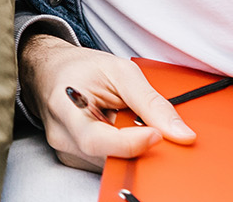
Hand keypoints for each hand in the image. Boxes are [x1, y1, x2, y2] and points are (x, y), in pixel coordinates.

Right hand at [20, 34, 196, 169]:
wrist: (50, 71)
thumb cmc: (80, 68)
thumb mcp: (120, 71)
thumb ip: (151, 102)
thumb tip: (182, 134)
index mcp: (65, 106)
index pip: (96, 140)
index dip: (130, 144)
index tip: (157, 134)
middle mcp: (62, 135)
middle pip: (109, 156)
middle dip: (138, 145)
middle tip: (150, 125)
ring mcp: (67, 150)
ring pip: (112, 163)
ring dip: (130, 148)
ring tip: (126, 119)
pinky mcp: (75, 159)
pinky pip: (107, 163)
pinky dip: (121, 150)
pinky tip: (118, 130)